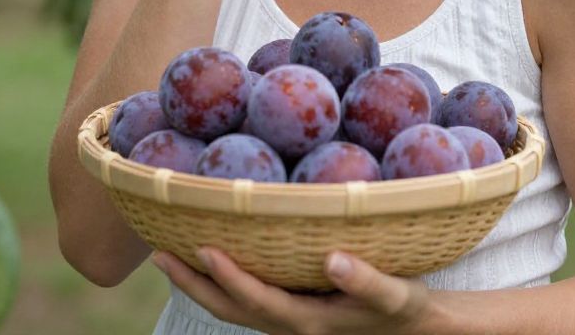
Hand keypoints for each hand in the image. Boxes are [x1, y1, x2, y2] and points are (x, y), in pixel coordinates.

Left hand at [151, 245, 439, 334]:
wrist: (416, 332)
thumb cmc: (405, 310)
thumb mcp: (394, 295)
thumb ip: (365, 281)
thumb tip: (333, 260)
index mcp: (309, 323)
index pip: (258, 301)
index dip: (229, 276)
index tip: (202, 248)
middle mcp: (291, 327)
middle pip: (230, 310)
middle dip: (193, 284)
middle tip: (158, 254)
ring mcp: (289, 323)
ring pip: (233, 308)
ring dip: (200, 284)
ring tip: (169, 254)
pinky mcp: (293, 313)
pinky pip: (247, 300)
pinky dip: (223, 282)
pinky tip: (212, 258)